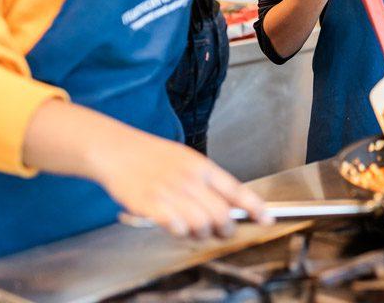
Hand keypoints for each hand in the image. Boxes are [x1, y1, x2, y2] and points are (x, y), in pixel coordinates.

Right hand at [95, 126, 269, 238]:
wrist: (117, 150)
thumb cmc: (152, 156)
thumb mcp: (186, 160)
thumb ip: (207, 181)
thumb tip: (232, 201)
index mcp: (201, 166)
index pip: (236, 190)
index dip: (255, 207)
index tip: (265, 219)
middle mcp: (189, 179)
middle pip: (221, 214)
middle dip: (226, 229)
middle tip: (222, 232)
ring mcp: (170, 192)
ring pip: (200, 225)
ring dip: (201, 234)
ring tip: (195, 230)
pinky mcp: (150, 204)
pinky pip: (175, 227)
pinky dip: (180, 232)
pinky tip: (176, 226)